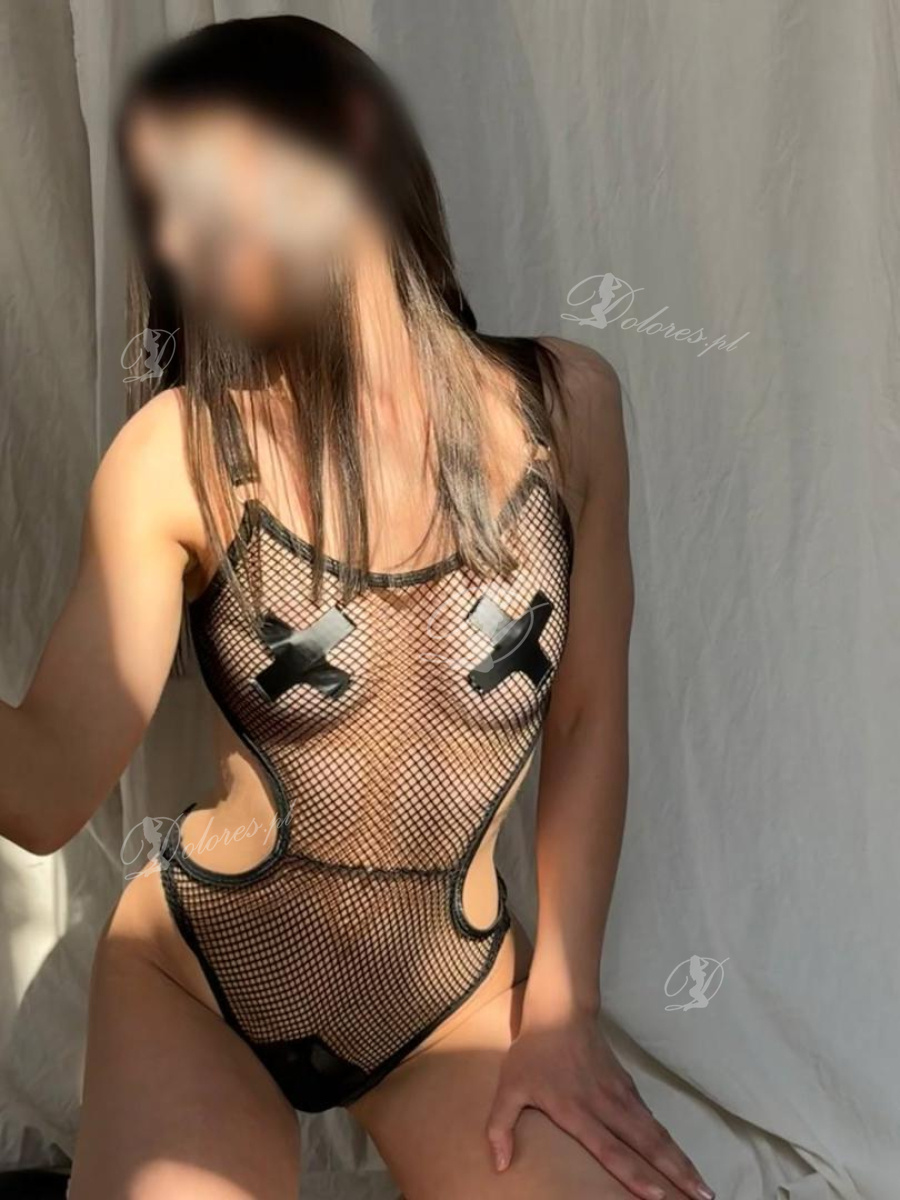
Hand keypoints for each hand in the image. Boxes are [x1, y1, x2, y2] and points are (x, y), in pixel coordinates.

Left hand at [486, 1011, 713, 1199]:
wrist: (561, 1009)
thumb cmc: (533, 1053)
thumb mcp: (509, 1087)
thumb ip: (500, 1126)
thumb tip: (499, 1165)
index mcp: (577, 1110)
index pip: (610, 1148)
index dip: (634, 1174)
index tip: (659, 1196)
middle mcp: (605, 1105)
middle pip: (647, 1144)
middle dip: (677, 1173)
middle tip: (705, 1198)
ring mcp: (620, 1094)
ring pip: (656, 1132)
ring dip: (680, 1159)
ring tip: (703, 1187)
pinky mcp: (627, 1085)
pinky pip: (651, 1118)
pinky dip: (668, 1141)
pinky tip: (680, 1158)